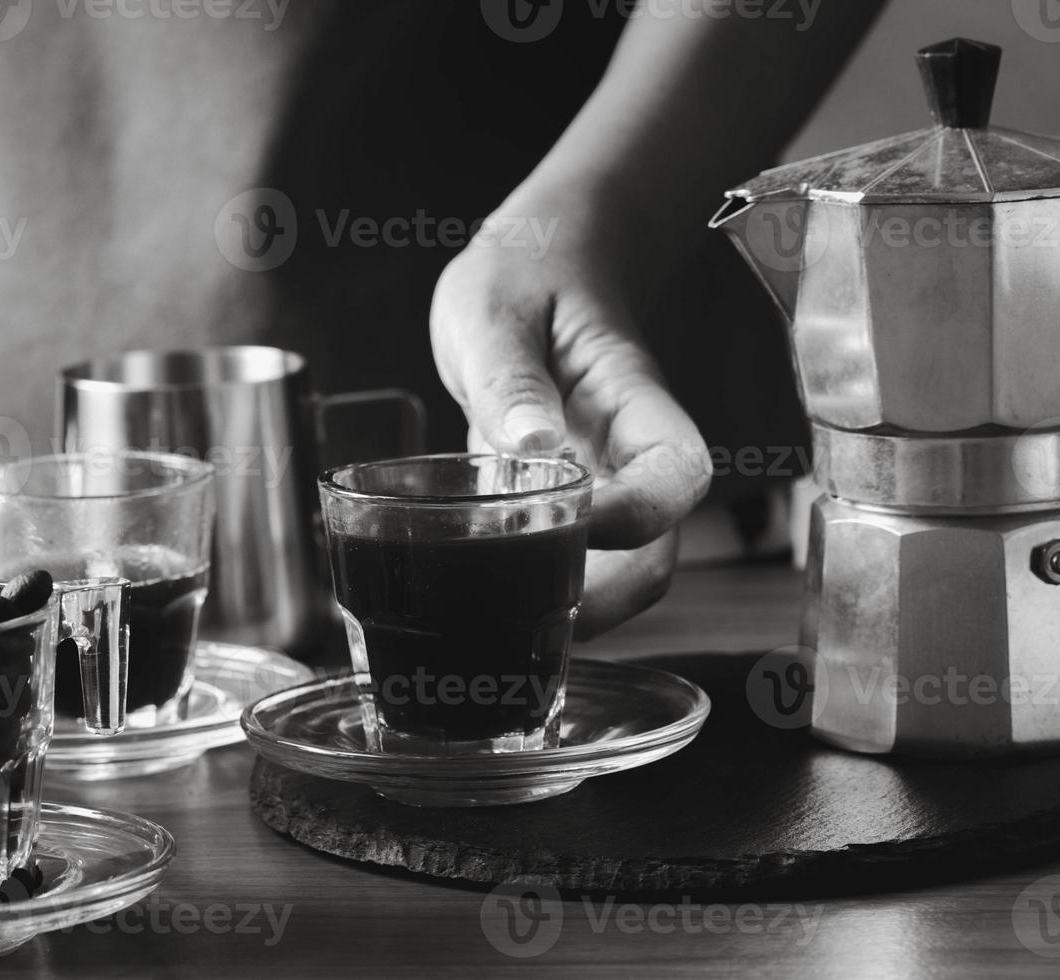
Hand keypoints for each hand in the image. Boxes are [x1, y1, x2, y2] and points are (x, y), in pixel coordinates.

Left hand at [430, 209, 710, 636]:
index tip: (563, 523)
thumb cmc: (528, 271)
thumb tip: (531, 447)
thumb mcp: (495, 310)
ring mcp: (599, 481)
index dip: (636, 517)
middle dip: (609, 601)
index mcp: (632, 400)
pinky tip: (483, 596)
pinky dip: (538, 585)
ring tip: (501, 626)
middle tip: (528, 621)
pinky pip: (569, 556)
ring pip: (618, 569)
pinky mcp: (562, 497)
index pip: (675, 476)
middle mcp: (627, 453)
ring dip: (575, 606)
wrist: (544, 259)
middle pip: (658, 551)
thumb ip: (509, 378)